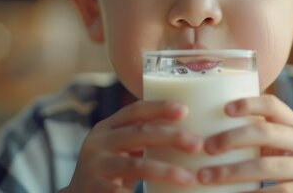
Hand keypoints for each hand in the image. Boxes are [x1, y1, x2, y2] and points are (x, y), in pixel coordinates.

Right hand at [61, 100, 202, 192]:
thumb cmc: (110, 172)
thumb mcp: (120, 149)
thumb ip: (142, 138)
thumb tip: (189, 132)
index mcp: (106, 128)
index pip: (134, 111)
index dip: (160, 107)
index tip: (185, 110)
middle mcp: (98, 143)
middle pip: (139, 133)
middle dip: (172, 137)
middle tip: (198, 144)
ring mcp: (95, 168)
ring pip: (136, 165)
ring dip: (167, 171)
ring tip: (190, 178)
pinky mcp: (94, 190)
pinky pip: (123, 191)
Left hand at [196, 94, 292, 191]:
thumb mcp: (288, 148)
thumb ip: (262, 136)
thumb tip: (209, 128)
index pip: (274, 105)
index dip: (249, 103)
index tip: (225, 108)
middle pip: (266, 133)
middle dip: (231, 139)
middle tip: (206, 147)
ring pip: (267, 167)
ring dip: (232, 172)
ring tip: (205, 177)